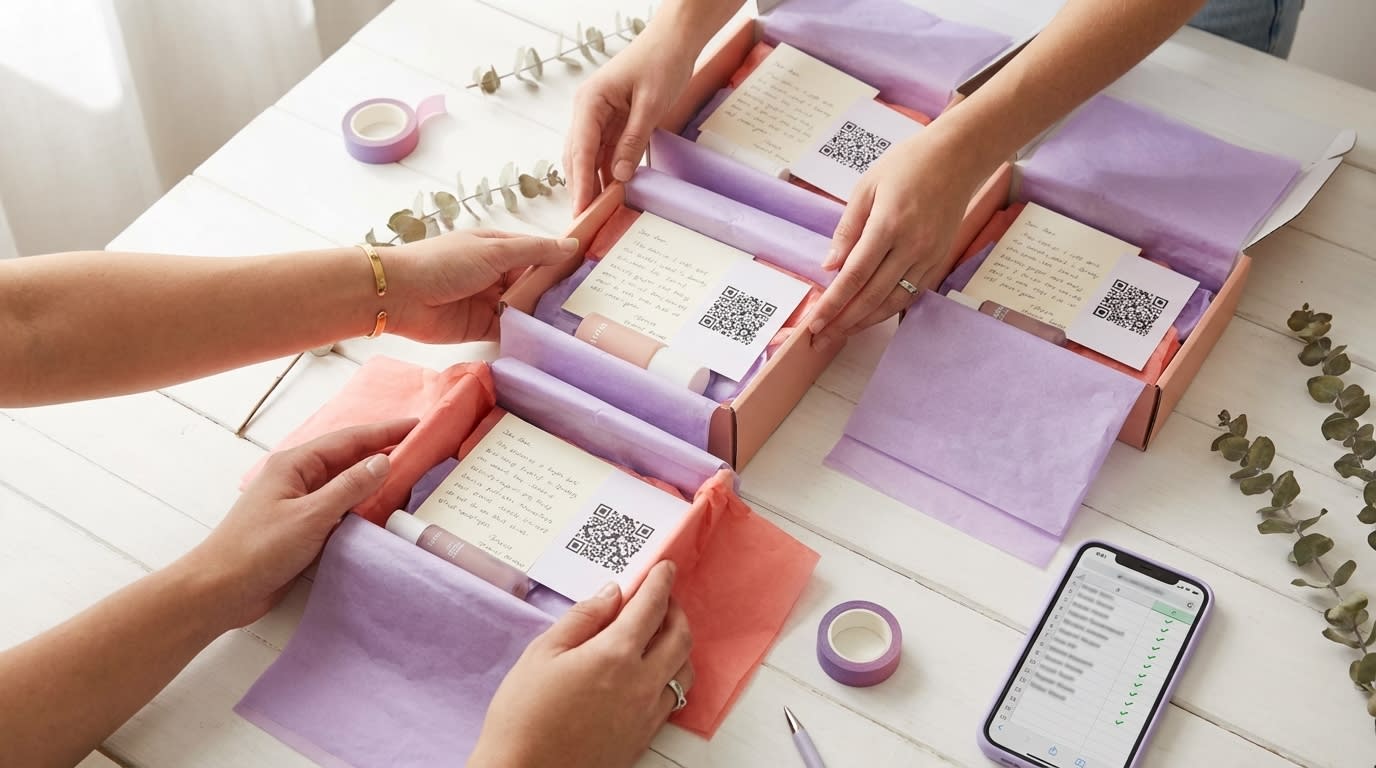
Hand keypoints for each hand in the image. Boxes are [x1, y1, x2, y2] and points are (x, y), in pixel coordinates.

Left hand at [184, 419, 417, 628]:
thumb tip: (382, 462)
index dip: (384, 432)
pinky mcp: (301, 529)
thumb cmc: (258, 549)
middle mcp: (297, 479)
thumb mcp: (310, 516)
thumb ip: (349, 488)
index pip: (349, 440)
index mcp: (295, 465)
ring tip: (409, 479)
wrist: (220, 591)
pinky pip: (339, 510)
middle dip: (382, 452)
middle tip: (420, 451)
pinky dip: (361, 507)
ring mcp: (299, 504)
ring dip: (373, 482)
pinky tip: (380, 513)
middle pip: (348, 459)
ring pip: (344, 485)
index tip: (416, 425)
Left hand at [387, 230, 578, 342]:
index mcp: (498, 248)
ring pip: (524, 310)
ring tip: (579, 326)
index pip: (537, 254)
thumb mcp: (494, 251)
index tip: (592, 272)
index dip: (561, 262)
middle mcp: (496, 274)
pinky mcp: (481, 328)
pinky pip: (510, 332)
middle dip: (556, 293)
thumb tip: (571, 246)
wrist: (400, 295)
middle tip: (592, 305)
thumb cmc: (444, 263)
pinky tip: (550, 342)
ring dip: (543, 316)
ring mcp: (489, 302)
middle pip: (533, 284)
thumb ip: (534, 252)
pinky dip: (526, 335)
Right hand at [469, 561, 693, 767]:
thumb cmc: (524, 716)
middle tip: (662, 596)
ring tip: (662, 632)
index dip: (661, 581)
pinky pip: (675, 697)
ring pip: (684, 668)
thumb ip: (583, 618)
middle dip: (676, 608)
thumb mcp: (542, 653)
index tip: (665, 567)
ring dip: (680, 642)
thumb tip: (610, 594)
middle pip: (679, 635)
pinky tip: (656, 671)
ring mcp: (647, 712)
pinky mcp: (645, 736)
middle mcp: (641, 683)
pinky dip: (674, 674)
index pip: (652, 606)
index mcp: (615, 655)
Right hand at [564, 28, 697, 211]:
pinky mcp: (612, 122)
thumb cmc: (661, 62)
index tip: (580, 210)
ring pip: (589, 157)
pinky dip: (606, 172)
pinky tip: (611, 192)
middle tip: (584, 222)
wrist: (673, 41)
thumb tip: (618, 175)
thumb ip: (632, 140)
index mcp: (590, 102)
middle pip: (577, 157)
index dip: (579, 183)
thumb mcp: (651, 104)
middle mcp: (587, 111)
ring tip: (596, 214)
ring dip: (592, 183)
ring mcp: (597, 117)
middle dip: (580, 188)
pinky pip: (605, 152)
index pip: (579, 150)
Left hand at [807, 131, 983, 350]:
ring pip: (894, 301)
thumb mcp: (866, 187)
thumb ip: (847, 229)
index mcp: (888, 225)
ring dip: (866, 321)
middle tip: (821, 337)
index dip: (834, 303)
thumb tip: (830, 266)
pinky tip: (871, 316)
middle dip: (844, 321)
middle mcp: (911, 246)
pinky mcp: (939, 259)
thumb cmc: (907, 165)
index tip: (816, 321)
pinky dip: (890, 309)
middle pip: (872, 296)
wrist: (957, 157)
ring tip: (843, 332)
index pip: (855, 275)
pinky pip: (913, 294)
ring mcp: (928, 256)